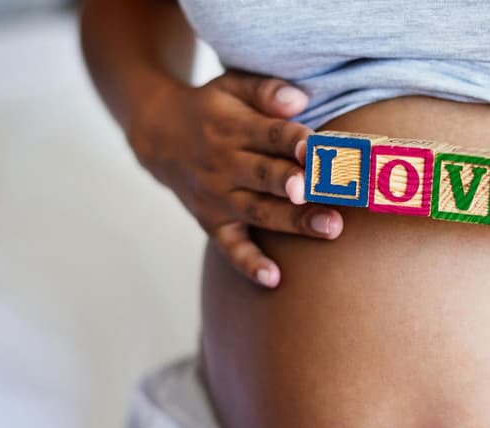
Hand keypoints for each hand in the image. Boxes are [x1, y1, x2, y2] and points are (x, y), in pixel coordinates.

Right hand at [127, 70, 341, 286]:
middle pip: (265, 176)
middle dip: (294, 184)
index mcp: (232, 127)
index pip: (268, 134)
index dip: (294, 140)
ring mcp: (217, 197)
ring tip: (330, 227)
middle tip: (324, 189)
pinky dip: (250, 264)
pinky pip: (231, 248)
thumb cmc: (212, 110)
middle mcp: (223, 165)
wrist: (158, 137)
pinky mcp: (213, 223)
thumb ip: (266, 90)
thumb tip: (300, 100)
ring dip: (293, 221)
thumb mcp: (232, 86)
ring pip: (259, 212)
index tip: (318, 147)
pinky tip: (273, 279)